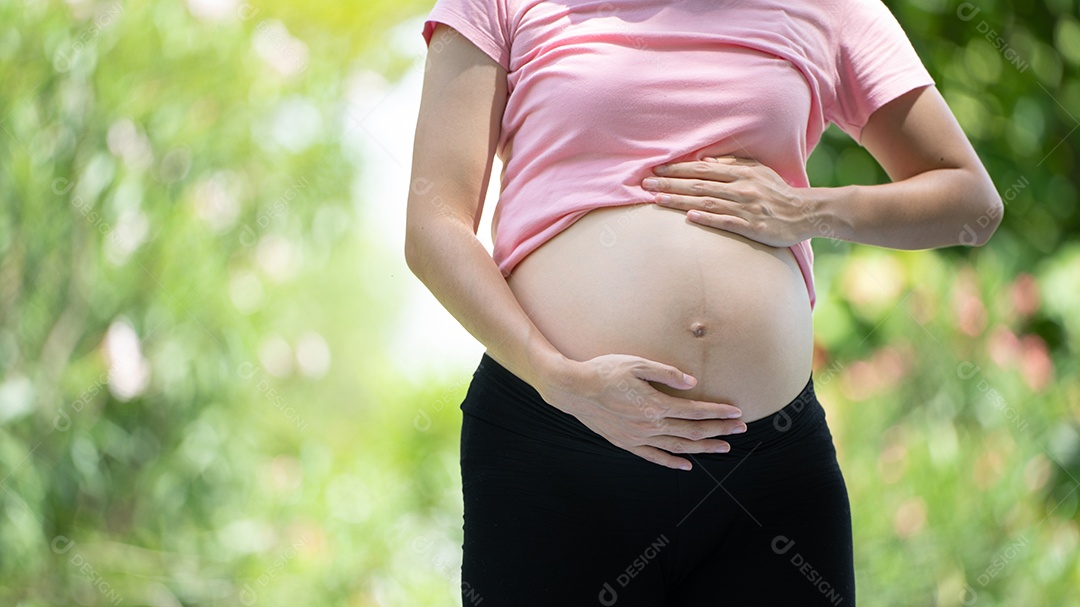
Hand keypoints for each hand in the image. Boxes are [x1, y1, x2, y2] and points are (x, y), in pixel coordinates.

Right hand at [536, 354, 745, 470]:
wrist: (573, 389)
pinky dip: (672, 461)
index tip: (737, 413)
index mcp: (654, 404)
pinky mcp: (626, 443)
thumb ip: (666, 373)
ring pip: (677, 447)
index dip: (718, 412)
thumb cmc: (603, 371)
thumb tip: (691, 382)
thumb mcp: (636, 363)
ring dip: (703, 448)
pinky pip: (654, 456)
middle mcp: (649, 425)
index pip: (694, 411)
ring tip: (723, 448)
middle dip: (719, 430)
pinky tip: (686, 464)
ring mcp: (638, 437)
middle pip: (692, 431)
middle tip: (740, 430)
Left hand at [641, 156, 811, 247]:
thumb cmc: (777, 192)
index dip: (677, 169)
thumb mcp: (758, 171)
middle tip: (645, 184)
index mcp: (741, 173)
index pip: (702, 169)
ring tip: (657, 200)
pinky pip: (726, 222)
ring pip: (707, 203)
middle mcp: (741, 188)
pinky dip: (707, 219)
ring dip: (680, 201)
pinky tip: (689, 218)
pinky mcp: (752, 227)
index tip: (655, 170)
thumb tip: (704, 161)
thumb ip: (732, 164)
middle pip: (699, 185)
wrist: (805, 213)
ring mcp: (746, 208)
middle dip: (670, 184)